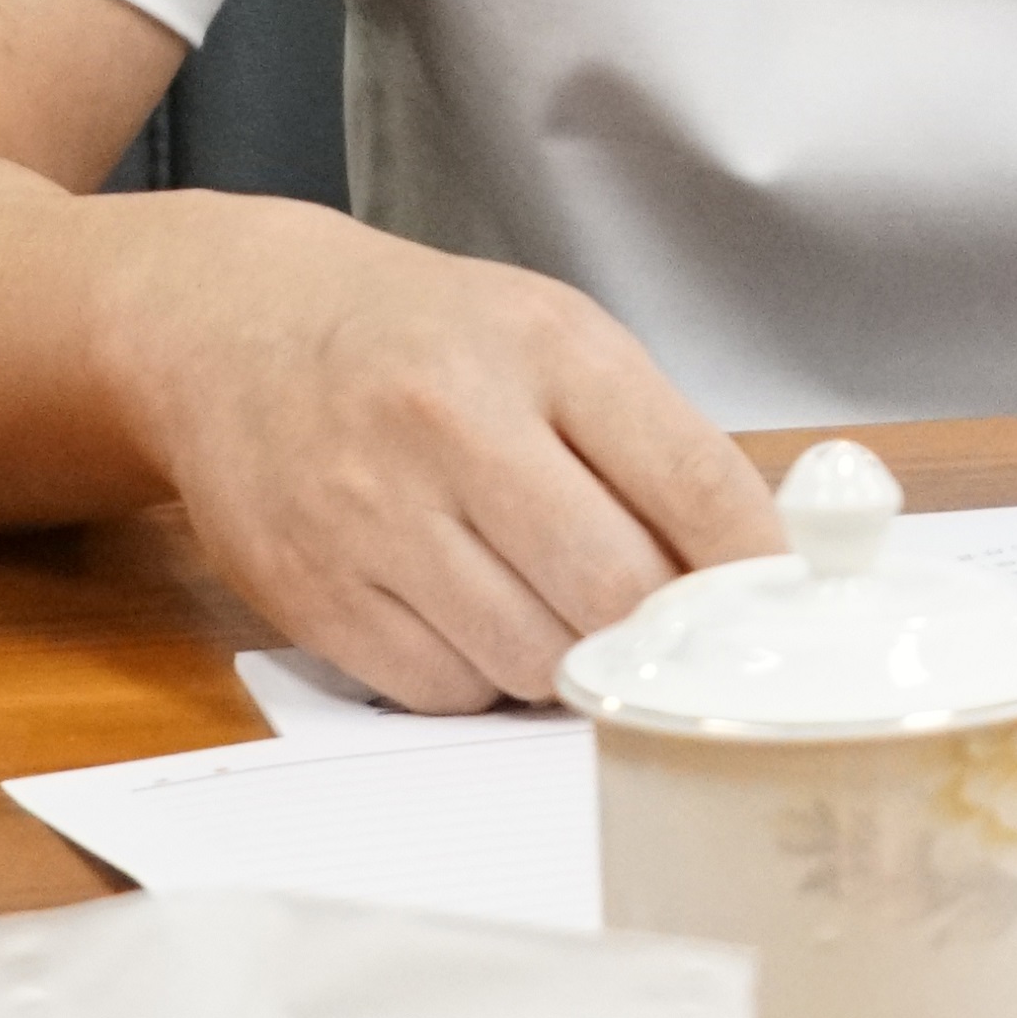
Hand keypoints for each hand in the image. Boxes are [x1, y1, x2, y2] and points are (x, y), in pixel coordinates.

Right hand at [99, 197, 783, 710]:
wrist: (240, 329)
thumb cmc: (423, 340)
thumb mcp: (553, 339)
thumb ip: (653, 440)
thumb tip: (755, 563)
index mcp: (543, 349)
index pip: (692, 479)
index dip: (752, 563)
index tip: (775, 601)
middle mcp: (455, 427)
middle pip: (615, 590)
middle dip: (655, 627)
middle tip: (661, 625)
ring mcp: (375, 516)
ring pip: (533, 657)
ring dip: (567, 657)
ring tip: (548, 600)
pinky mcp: (315, 594)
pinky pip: (444, 689)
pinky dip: (478, 676)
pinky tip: (468, 614)